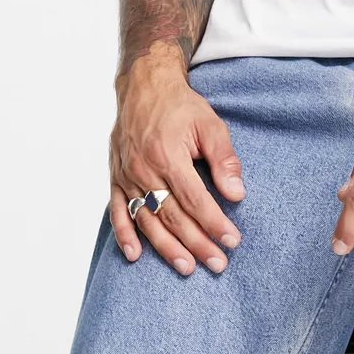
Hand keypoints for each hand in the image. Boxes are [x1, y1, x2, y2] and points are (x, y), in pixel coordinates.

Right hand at [109, 54, 244, 275]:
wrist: (144, 85)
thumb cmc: (181, 105)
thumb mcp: (210, 124)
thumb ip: (224, 158)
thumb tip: (237, 193)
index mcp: (168, 155)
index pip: (195, 200)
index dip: (215, 223)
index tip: (232, 241)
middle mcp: (144, 169)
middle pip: (173, 216)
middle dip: (198, 244)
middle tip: (218, 264)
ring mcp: (127, 175)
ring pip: (148, 220)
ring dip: (167, 248)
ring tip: (187, 268)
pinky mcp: (116, 177)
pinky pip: (118, 212)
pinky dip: (125, 235)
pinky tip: (135, 256)